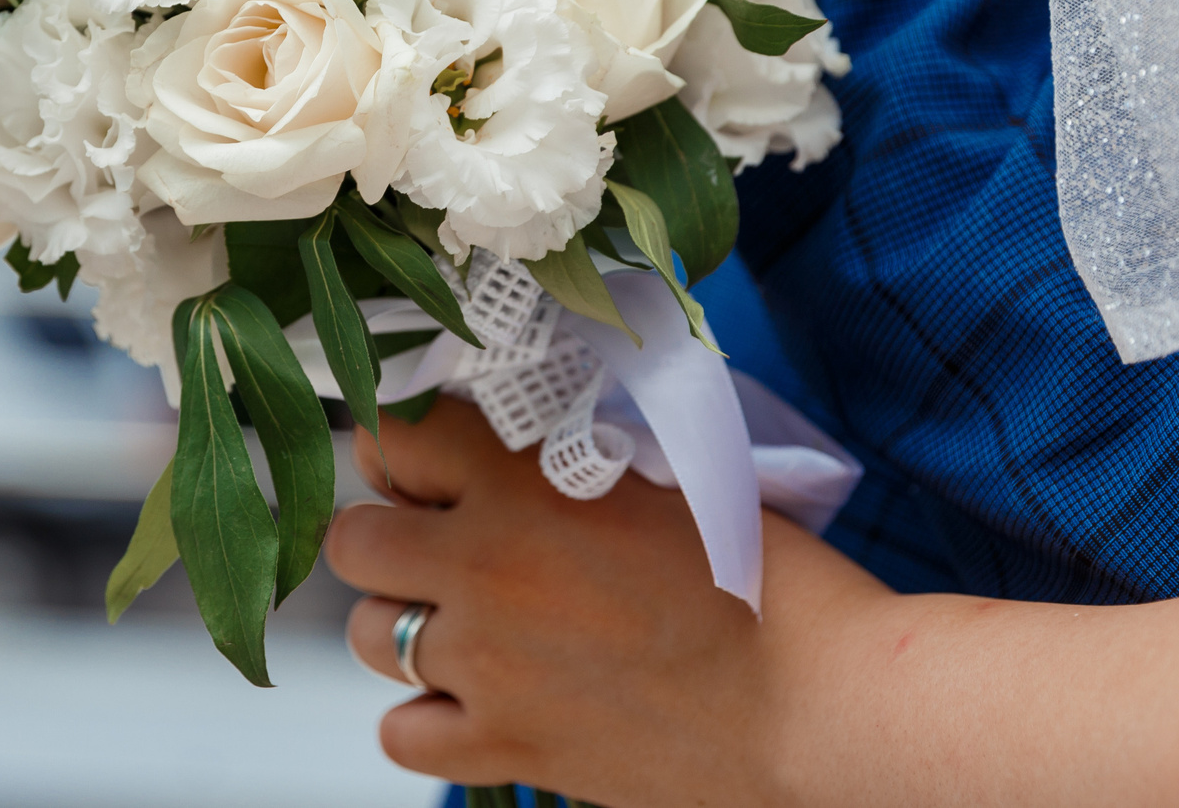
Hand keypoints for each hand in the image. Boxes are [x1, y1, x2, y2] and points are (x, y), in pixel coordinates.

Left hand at [326, 399, 886, 805]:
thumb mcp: (670, 473)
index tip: (425, 461)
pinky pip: (400, 734)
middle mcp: (487, 565)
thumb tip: (506, 441)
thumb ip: (571, 455)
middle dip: (387, 533)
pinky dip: (426, 716)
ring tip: (466, 621)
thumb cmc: (772, 581)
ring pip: (367, 634)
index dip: (403, 447)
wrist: (821, 704)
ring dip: (404, 621)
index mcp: (528, 480)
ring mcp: (488, 663)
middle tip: (439, 543)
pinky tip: (477, 696)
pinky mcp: (508, 744)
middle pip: (356, 538)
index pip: (396, 435)